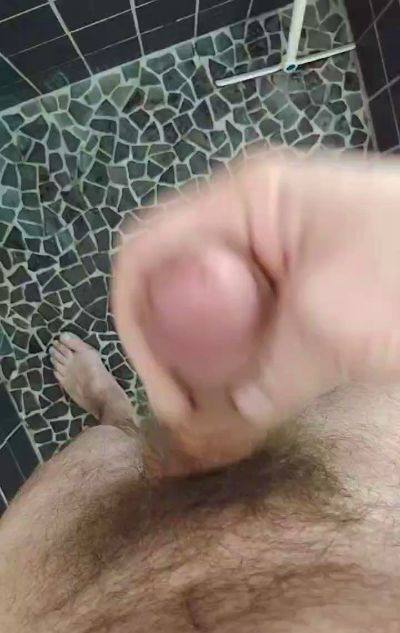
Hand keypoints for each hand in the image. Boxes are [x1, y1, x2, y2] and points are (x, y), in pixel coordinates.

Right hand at [113, 153, 399, 466]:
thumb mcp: (330, 325)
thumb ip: (268, 377)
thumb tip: (231, 417)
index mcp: (243, 201)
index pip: (146, 255)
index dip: (138, 325)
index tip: (167, 393)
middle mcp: (251, 220)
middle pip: (177, 285)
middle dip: (176, 350)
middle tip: (197, 411)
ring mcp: (280, 251)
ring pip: (214, 310)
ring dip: (212, 362)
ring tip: (229, 414)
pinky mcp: (307, 281)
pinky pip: (255, 322)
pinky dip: (249, 361)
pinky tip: (264, 395)